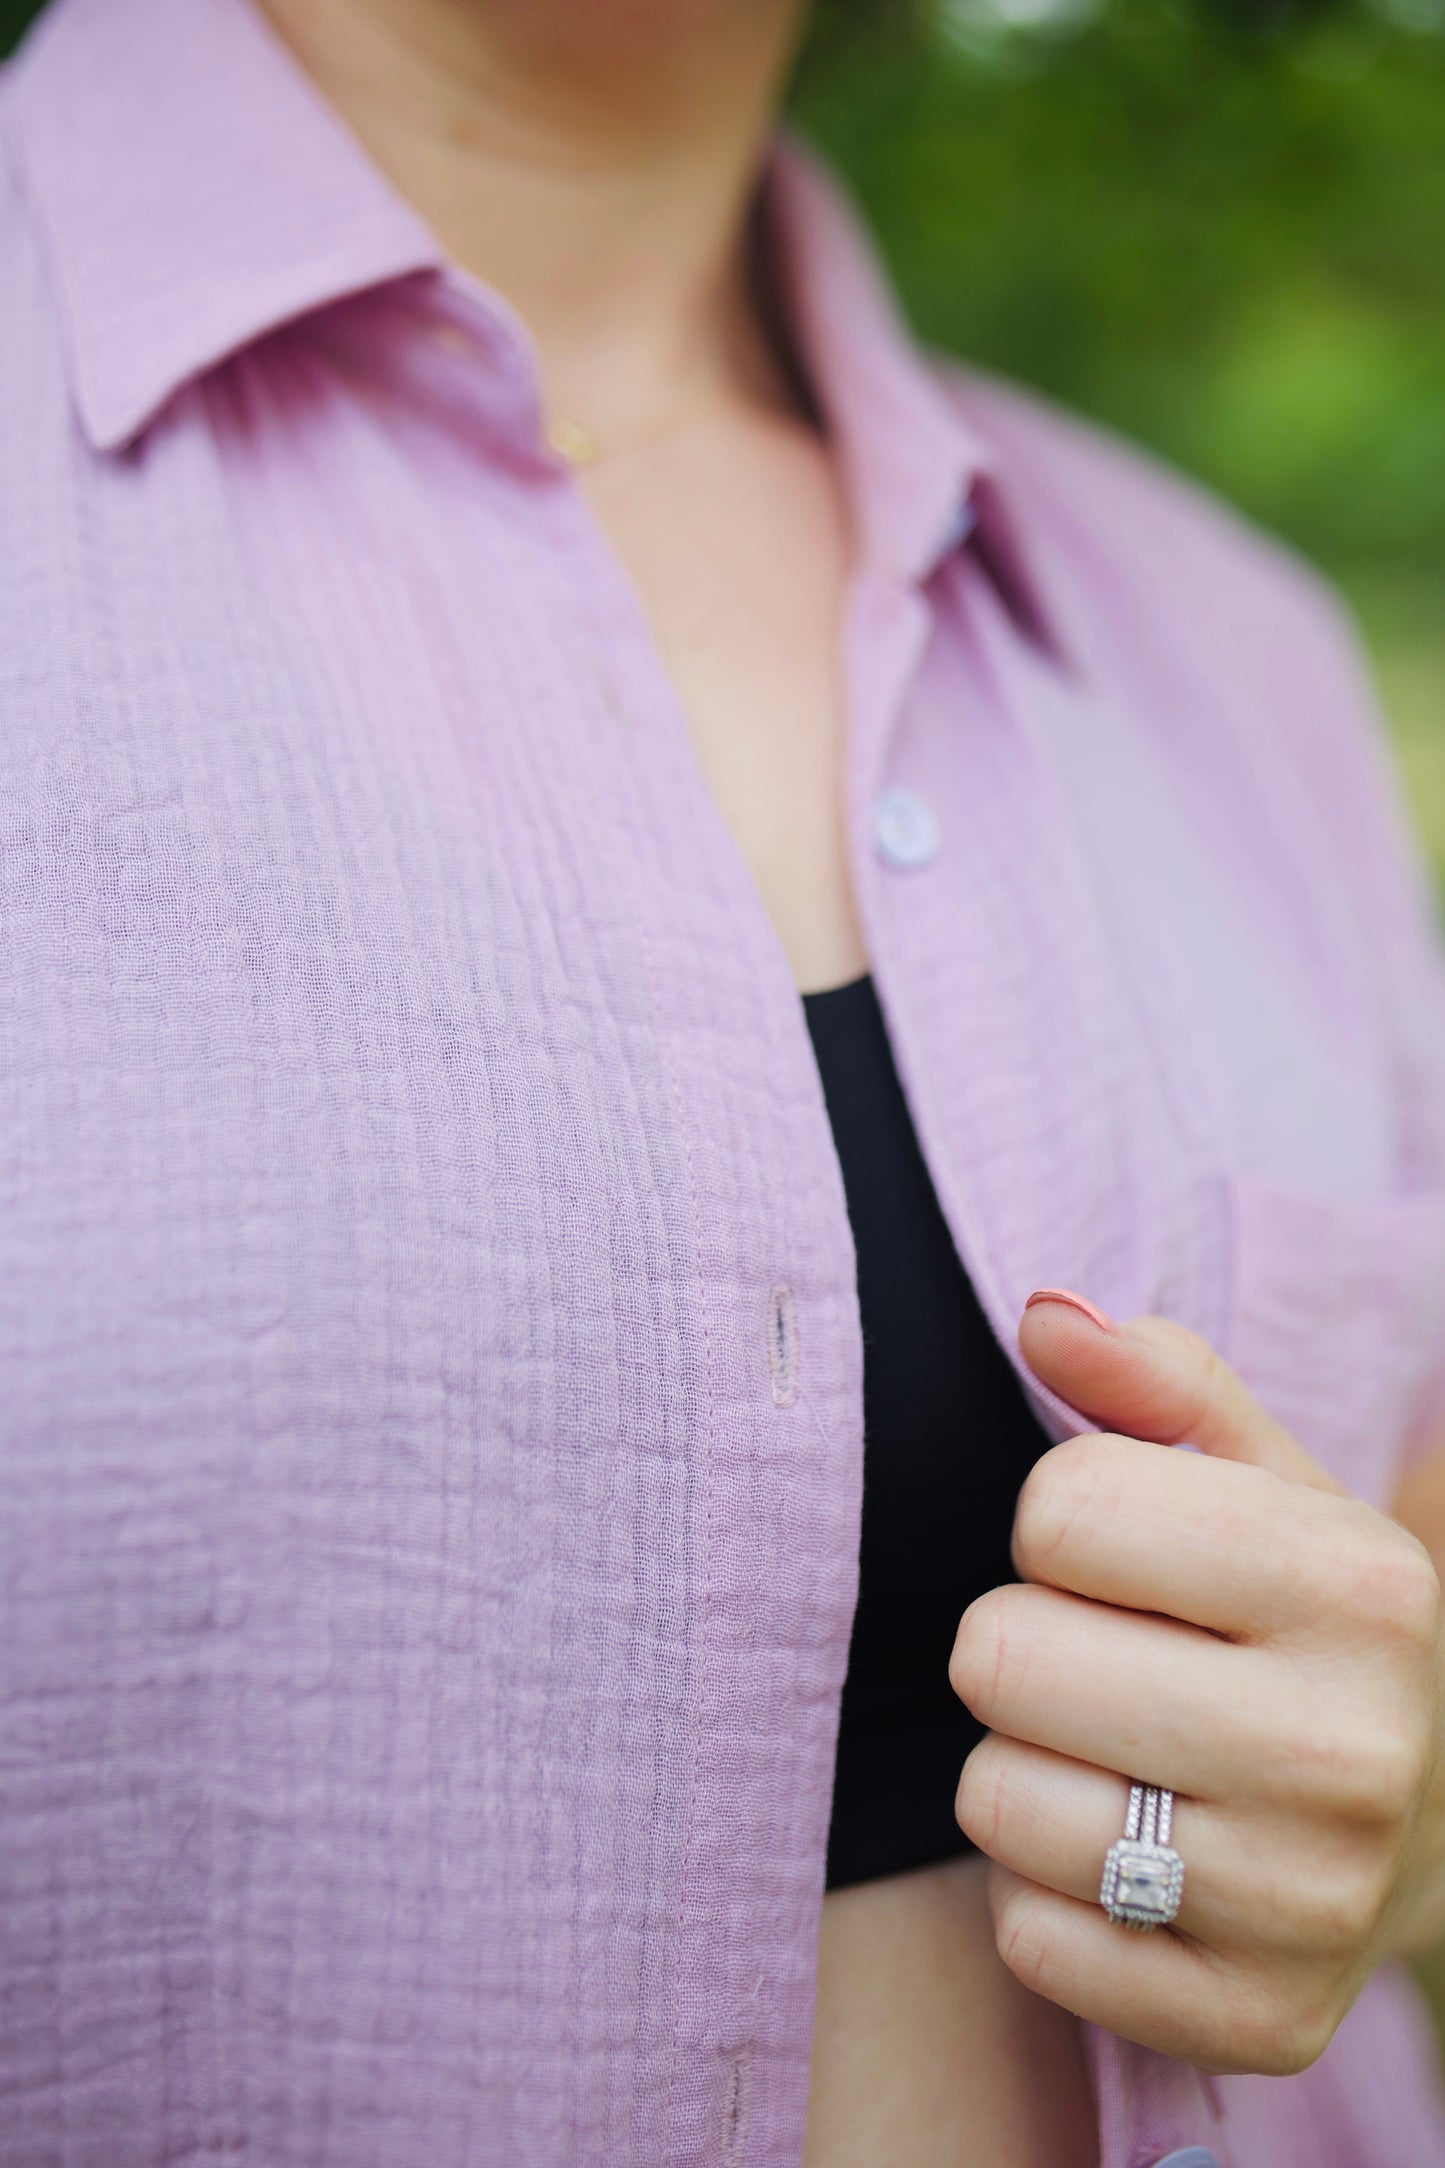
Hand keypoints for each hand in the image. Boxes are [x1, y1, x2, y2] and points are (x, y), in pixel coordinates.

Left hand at [948, 1288, 1444, 2075]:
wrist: (1426, 1821)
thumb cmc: (1296, 1619)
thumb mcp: (1256, 1476)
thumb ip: (1151, 1379)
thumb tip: (1043, 1312)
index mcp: (1359, 1584)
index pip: (1059, 1508)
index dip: (1062, 1524)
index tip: (1127, 1561)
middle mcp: (1351, 1751)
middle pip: (1004, 1656)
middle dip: (1026, 1642)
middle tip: (1112, 1663)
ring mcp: (1310, 1906)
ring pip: (996, 1799)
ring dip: (1026, 1767)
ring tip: (1123, 1757)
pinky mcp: (1254, 2023)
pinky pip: (1027, 1937)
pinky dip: (1046, 1892)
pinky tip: (1136, 1861)